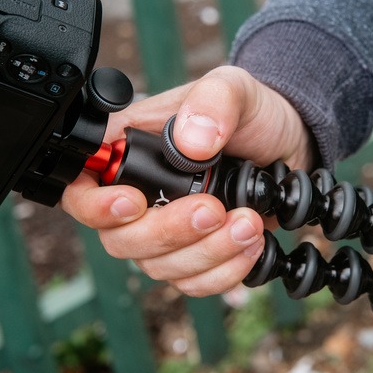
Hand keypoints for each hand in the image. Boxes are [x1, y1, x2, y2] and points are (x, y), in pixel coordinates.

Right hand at [62, 65, 316, 295]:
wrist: (290, 145)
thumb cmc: (252, 114)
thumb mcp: (235, 89)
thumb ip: (212, 102)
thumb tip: (190, 143)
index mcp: (131, 150)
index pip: (81, 188)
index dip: (95, 206)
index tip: (133, 203)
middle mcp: (141, 195)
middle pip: (120, 239)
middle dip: (168, 232)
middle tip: (214, 209)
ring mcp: (166, 230)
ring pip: (159, 267)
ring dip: (206, 253)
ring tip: (248, 222)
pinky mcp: (197, 254)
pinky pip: (194, 283)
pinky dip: (224, 271)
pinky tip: (251, 244)